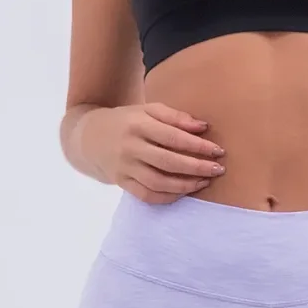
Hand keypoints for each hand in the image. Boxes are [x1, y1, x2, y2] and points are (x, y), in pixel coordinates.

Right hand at [83, 102, 226, 202]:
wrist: (90, 136)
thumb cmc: (128, 121)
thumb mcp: (148, 110)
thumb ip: (176, 116)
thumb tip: (203, 127)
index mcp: (138, 125)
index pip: (173, 138)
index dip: (198, 146)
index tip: (218, 151)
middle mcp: (130, 147)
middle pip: (168, 162)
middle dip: (196, 168)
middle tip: (218, 169)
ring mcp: (124, 168)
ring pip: (158, 182)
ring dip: (185, 185)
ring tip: (204, 181)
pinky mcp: (121, 182)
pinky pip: (147, 195)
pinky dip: (167, 197)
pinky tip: (184, 192)